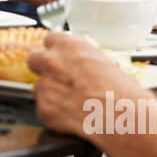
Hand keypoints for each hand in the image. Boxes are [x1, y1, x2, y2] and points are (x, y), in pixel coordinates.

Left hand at [28, 31, 149, 137]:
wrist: (122, 116)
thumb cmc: (121, 92)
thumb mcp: (103, 63)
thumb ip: (82, 60)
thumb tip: (78, 65)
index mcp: (69, 46)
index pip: (50, 39)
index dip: (55, 51)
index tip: (59, 57)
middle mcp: (53, 61)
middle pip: (34, 58)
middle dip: (42, 68)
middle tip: (56, 78)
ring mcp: (46, 85)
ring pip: (38, 87)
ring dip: (49, 93)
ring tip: (70, 102)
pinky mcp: (44, 108)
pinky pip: (42, 108)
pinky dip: (53, 113)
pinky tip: (70, 116)